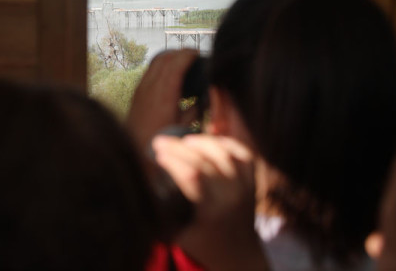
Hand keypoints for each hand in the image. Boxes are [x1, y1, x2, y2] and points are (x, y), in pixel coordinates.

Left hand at [127, 49, 197, 149]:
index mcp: (165, 93)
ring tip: (183, 64)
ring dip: (169, 58)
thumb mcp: (184, 125)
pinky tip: (170, 77)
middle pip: (165, 57)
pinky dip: (161, 67)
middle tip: (193, 56)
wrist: (135, 150)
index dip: (188, 54)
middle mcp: (151, 86)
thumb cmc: (161, 140)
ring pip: (155, 62)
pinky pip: (150, 71)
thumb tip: (205, 98)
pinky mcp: (137, 92)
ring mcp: (141, 87)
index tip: (198, 53)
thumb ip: (195, 109)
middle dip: (180, 52)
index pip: (176, 62)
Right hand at [152, 134, 268, 270]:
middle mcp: (232, 196)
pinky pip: (242, 154)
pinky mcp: (253, 181)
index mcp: (212, 211)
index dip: (173, 160)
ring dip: (201, 142)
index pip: (193, 175)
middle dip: (178, 147)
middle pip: (205, 160)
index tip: (156, 155)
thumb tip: (142, 183)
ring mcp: (245, 187)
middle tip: (159, 141)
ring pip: (225, 152)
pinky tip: (207, 142)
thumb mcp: (178, 233)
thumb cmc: (202, 244)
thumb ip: (163, 211)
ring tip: (182, 141)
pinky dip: (225, 143)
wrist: (238, 254)